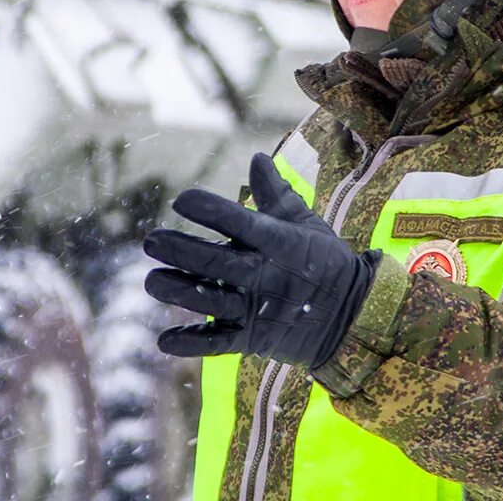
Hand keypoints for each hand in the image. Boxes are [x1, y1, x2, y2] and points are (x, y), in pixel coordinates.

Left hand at [144, 152, 378, 367]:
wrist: (352, 315)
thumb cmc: (324, 261)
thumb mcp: (305, 223)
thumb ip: (276, 193)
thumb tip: (256, 156)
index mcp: (277, 242)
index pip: (240, 222)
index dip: (210, 210)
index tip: (182, 199)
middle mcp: (264, 274)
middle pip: (216, 263)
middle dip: (180, 251)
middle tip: (150, 241)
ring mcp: (257, 310)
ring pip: (212, 301)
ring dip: (179, 292)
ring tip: (152, 281)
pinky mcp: (254, 339)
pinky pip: (219, 343)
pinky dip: (193, 344)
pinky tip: (165, 340)